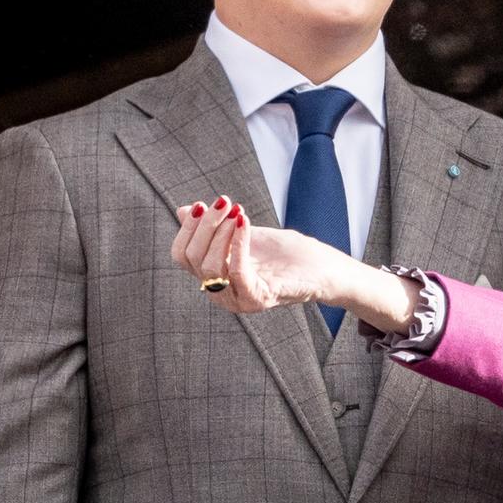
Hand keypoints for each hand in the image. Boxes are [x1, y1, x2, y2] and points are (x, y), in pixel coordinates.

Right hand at [169, 197, 411, 326]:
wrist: (322, 267)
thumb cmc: (284, 253)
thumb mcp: (242, 232)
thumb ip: (215, 225)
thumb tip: (183, 210)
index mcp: (213, 278)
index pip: (181, 256)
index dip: (187, 229)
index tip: (201, 204)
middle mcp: (221, 294)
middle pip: (192, 259)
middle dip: (205, 225)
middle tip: (224, 202)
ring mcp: (239, 300)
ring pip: (209, 267)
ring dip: (220, 232)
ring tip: (237, 211)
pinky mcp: (259, 299)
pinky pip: (236, 272)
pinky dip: (237, 243)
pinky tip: (244, 221)